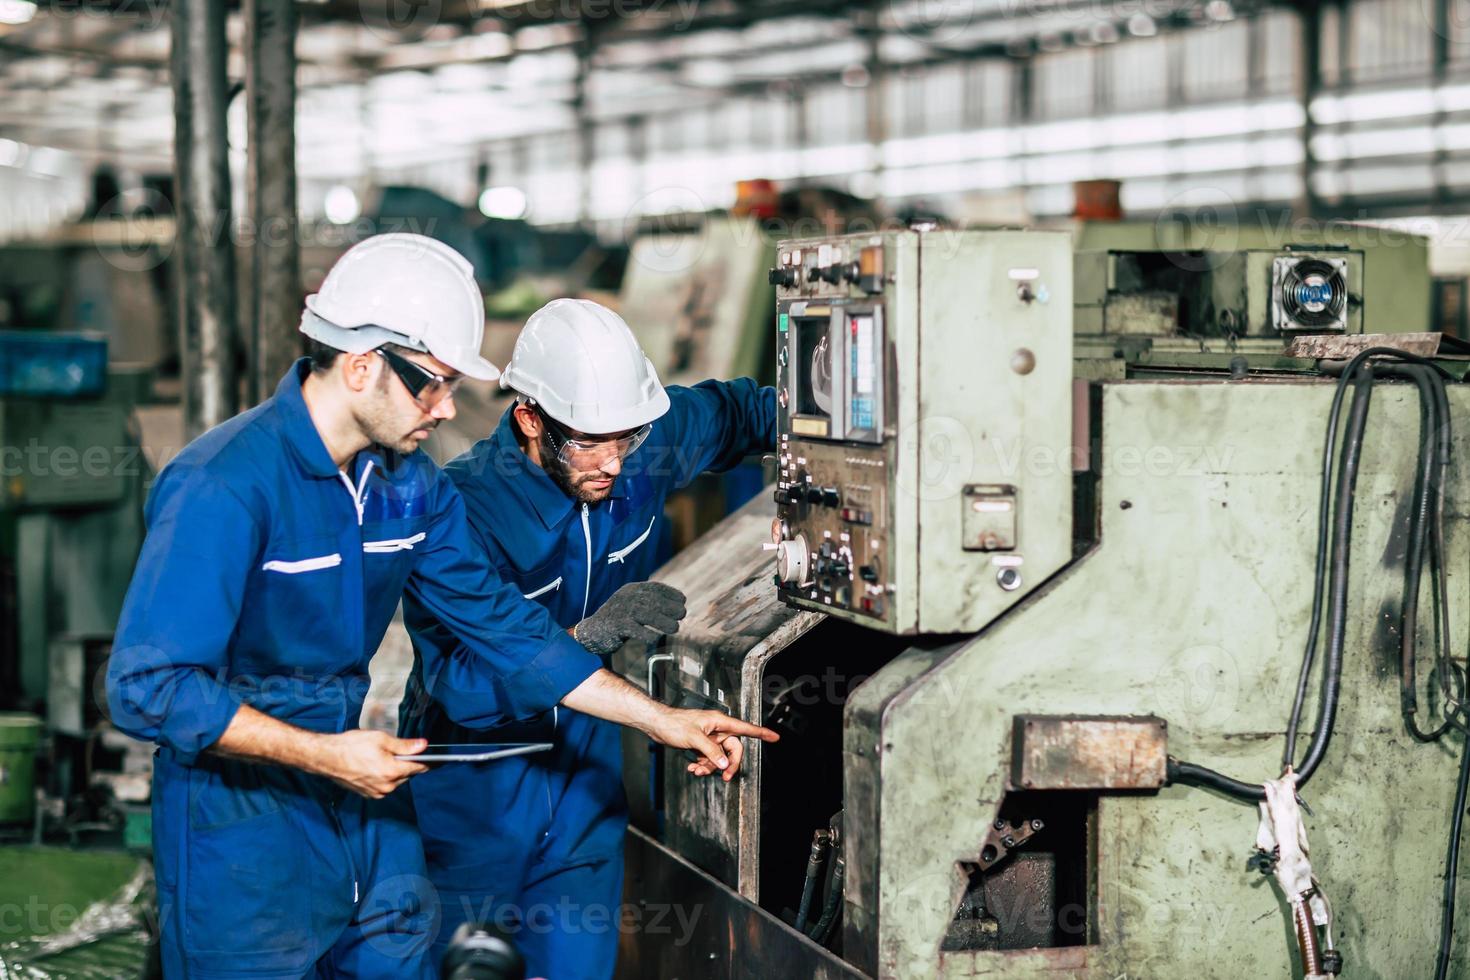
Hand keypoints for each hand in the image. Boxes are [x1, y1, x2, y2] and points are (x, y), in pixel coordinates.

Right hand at [310, 730, 428, 798]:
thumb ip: (404, 745)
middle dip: (408, 763)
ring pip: (396, 781)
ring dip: (396, 770)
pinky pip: (385, 786)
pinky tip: (375, 765)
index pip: (419, 768)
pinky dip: (385, 777)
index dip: (428, 761)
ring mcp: (377, 793)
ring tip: (383, 757)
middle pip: (408, 775)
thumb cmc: (351, 746)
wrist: (326, 757)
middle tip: (400, 751)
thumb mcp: (381, 739)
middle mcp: (386, 787)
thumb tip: (423, 746)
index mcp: (392, 772)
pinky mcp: (368, 795)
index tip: (437, 759)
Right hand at [574, 582, 687, 654]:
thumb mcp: (632, 606)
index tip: (682, 600)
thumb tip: (677, 607)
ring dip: (664, 622)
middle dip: (671, 607)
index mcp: (631, 590)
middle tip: (682, 615)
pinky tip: (656, 639)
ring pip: (648, 615)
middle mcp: (626, 597)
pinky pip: (637, 631)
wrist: (591, 632)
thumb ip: (649, 604)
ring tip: (675, 628)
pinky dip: (649, 635)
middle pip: (654, 601)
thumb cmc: (618, 620)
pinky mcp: (616, 626)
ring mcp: (621, 611)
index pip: (654, 588)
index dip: (671, 593)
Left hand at [649, 708, 778, 781]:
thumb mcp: (694, 738)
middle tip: (724, 777)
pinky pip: (709, 758)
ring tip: (697, 770)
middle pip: (733, 749)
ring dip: (710, 767)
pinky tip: (692, 767)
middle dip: (728, 764)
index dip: (761, 733)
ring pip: (720, 756)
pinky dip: (703, 765)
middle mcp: (717, 729)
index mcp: (719, 722)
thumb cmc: (674, 724)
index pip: (745, 728)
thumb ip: (711, 752)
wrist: (657, 725)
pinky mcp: (701, 744)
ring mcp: (709, 737)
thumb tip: (724, 764)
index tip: (774, 737)